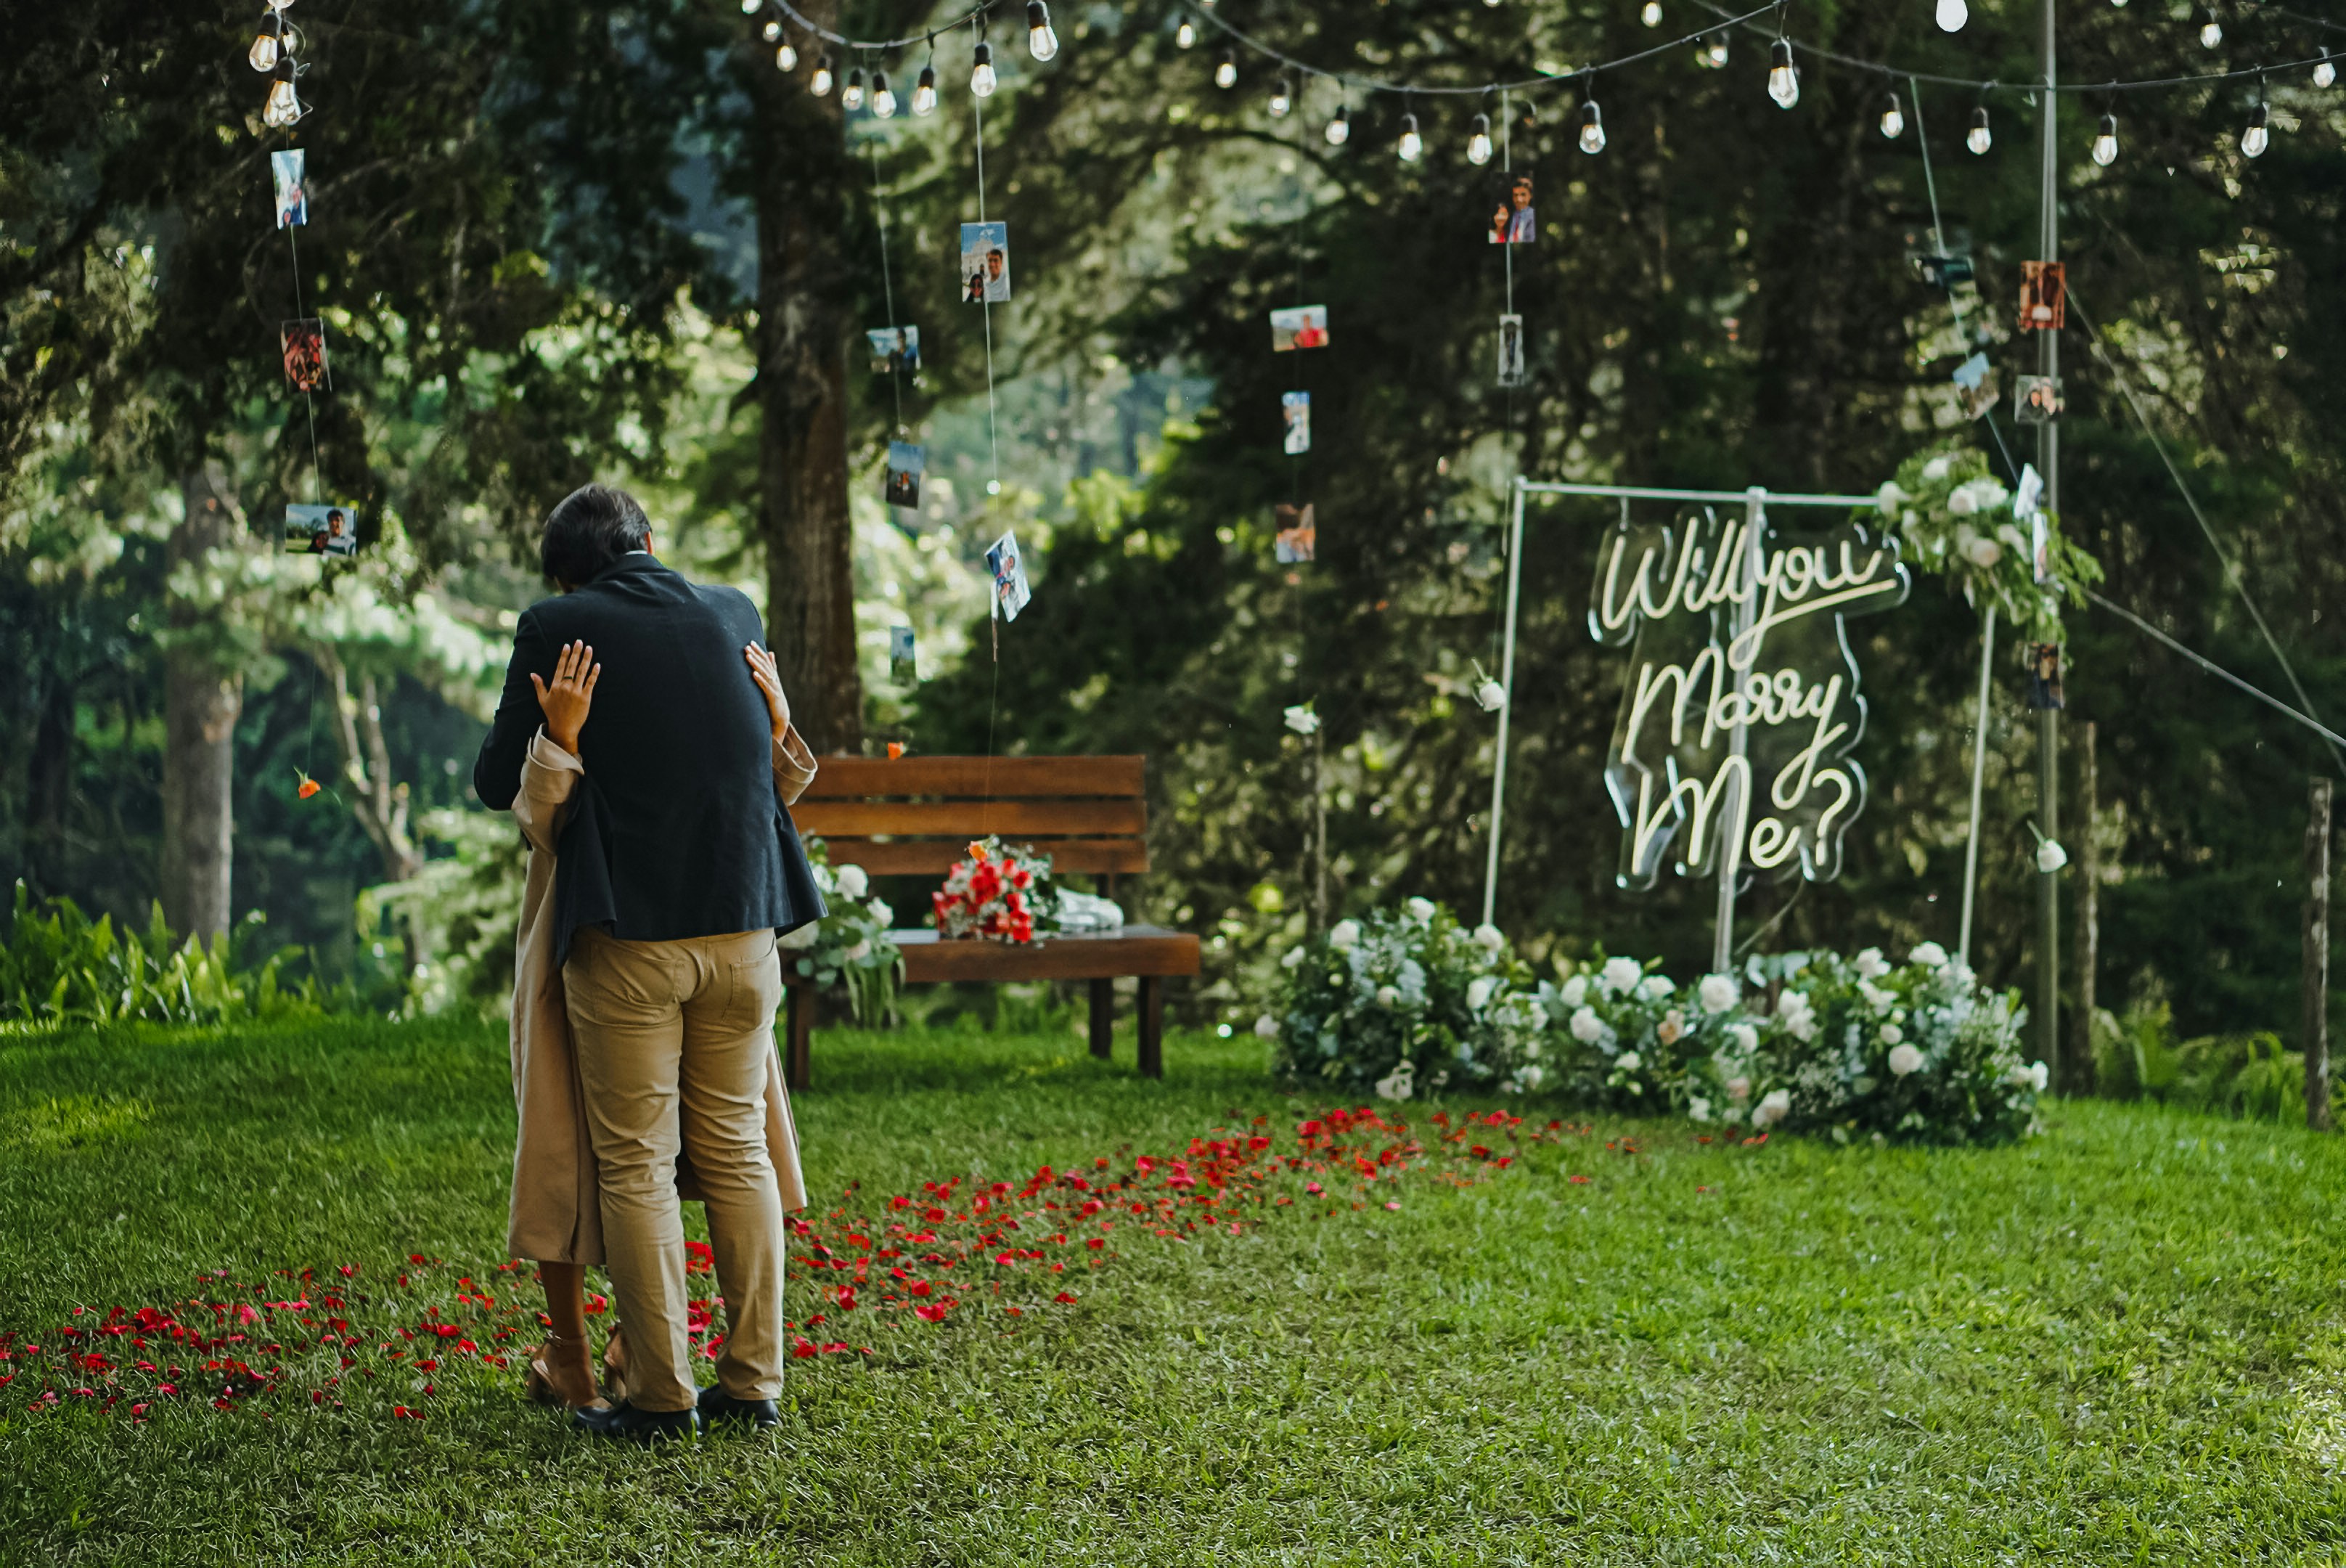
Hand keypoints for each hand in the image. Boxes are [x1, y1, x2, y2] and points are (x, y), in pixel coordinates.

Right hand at [530, 639, 599, 754]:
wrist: (563, 728)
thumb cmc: (552, 714)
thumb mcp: (542, 699)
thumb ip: (538, 685)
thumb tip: (532, 673)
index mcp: (555, 686)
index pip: (560, 666)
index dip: (564, 655)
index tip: (567, 645)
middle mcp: (565, 687)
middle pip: (572, 666)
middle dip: (576, 652)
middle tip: (579, 641)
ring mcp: (576, 692)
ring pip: (582, 671)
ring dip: (586, 659)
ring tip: (589, 648)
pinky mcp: (586, 697)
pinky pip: (590, 682)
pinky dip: (594, 673)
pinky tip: (597, 665)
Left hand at [744, 643, 790, 740]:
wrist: (782, 716)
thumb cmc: (775, 698)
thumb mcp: (773, 681)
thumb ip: (772, 667)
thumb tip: (771, 652)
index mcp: (773, 675)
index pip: (766, 660)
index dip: (759, 651)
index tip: (751, 642)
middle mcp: (774, 679)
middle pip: (764, 665)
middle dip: (755, 655)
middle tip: (747, 647)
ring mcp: (774, 687)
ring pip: (764, 673)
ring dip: (756, 664)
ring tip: (748, 657)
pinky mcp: (772, 696)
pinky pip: (765, 687)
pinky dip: (760, 680)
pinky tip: (753, 674)